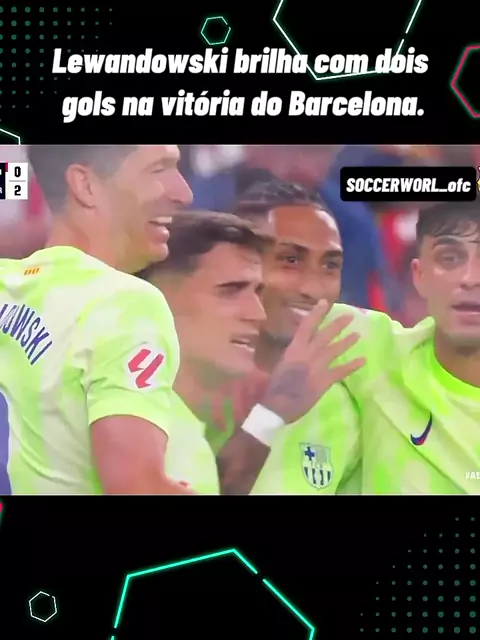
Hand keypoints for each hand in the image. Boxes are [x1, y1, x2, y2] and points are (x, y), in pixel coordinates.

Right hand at [259, 300, 365, 423]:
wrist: (277, 405)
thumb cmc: (275, 388)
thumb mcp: (281, 366)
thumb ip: (292, 358)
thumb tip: (297, 352)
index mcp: (294, 350)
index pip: (306, 327)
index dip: (316, 314)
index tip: (324, 302)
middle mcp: (307, 354)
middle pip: (324, 335)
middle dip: (337, 325)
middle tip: (349, 316)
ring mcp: (317, 366)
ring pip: (334, 350)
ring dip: (346, 342)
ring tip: (358, 335)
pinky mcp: (324, 380)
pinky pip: (341, 371)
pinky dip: (352, 366)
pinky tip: (363, 360)